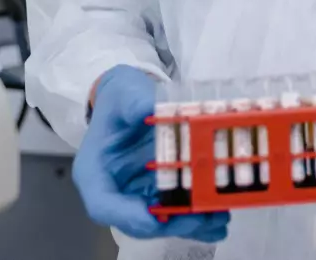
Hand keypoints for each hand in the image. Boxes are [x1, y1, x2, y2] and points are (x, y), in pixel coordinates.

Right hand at [72, 66, 229, 241]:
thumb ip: (134, 102)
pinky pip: (175, 211)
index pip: (104, 205)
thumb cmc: (122, 98)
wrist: (130, 97)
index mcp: (95, 172)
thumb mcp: (124, 92)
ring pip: (161, 220)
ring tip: (219, 218)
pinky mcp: (158, 191)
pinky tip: (220, 216)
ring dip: (190, 224)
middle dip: (171, 223)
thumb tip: (150, 109)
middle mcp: (115, 191)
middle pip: (138, 220)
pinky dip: (196, 216)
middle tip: (202, 218)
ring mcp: (138, 194)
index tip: (157, 217)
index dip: (129, 216)